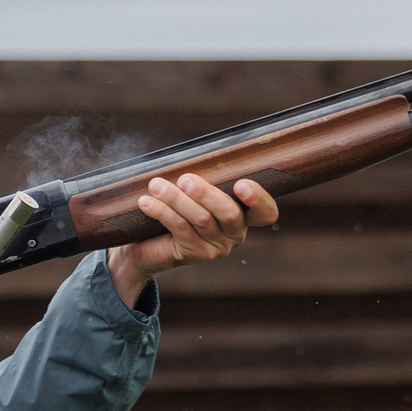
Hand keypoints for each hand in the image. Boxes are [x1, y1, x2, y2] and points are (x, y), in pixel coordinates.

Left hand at [107, 174, 276, 306]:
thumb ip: (200, 177)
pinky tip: (146, 202)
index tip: (241, 184)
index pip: (266, 213)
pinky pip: (181, 229)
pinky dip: (162, 212)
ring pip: (202, 220)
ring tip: (156, 185)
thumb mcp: (191, 190)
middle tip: (184, 179)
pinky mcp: (196, 255)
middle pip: (230, 214)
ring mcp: (217, 247)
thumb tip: (194, 155)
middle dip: (206, 193)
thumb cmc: (174, 208)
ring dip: (176, 198)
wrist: (145, 244)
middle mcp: (235, 234)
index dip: (259, 200)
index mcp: (243, 215)